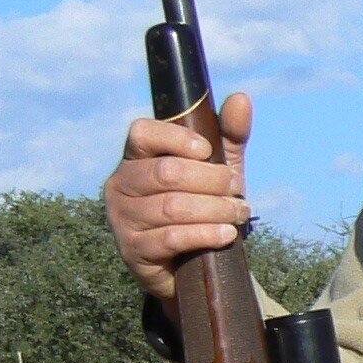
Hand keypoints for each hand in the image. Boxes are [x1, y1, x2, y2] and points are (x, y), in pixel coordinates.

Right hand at [102, 91, 254, 300]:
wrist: (193, 266)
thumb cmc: (203, 207)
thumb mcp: (219, 169)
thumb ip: (229, 136)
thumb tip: (240, 97)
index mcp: (136, 158)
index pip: (141, 133)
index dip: (176, 138)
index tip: (207, 151)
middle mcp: (121, 184)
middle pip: (167, 172)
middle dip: (212, 181)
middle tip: (237, 190)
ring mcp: (122, 218)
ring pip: (173, 207)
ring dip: (216, 209)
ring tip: (239, 213)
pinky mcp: (132, 250)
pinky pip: (172, 237)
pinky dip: (206, 234)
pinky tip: (226, 234)